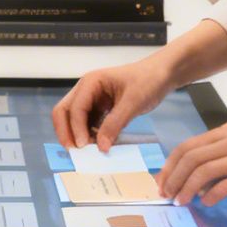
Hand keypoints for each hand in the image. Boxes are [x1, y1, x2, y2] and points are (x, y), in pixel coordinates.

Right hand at [51, 57, 173, 150]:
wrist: (162, 75)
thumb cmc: (148, 81)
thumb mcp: (133, 102)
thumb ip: (115, 123)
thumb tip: (101, 147)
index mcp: (91, 82)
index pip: (75, 107)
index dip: (76, 128)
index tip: (84, 146)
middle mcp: (86, 90)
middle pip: (64, 112)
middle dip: (66, 132)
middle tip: (75, 152)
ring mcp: (92, 100)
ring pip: (74, 120)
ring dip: (78, 135)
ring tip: (89, 151)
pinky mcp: (100, 109)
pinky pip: (88, 124)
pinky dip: (89, 135)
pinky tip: (99, 145)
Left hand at [155, 118, 226, 204]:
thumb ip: (223, 156)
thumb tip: (198, 179)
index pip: (188, 146)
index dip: (170, 165)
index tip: (162, 181)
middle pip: (191, 157)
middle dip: (173, 178)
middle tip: (167, 195)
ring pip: (204, 171)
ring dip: (188, 189)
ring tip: (182, 202)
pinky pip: (226, 184)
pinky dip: (212, 195)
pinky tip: (207, 203)